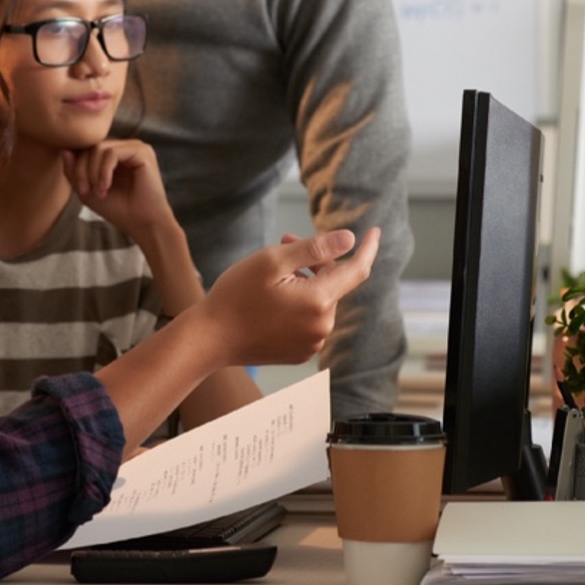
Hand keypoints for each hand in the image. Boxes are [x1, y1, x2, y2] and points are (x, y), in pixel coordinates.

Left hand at [61, 139, 174, 237]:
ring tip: (98, 192)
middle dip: (82, 169)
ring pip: (99, 148)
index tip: (80, 189)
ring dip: (92, 172)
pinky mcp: (142, 152)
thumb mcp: (87, 191)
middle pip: (91, 146)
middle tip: (85, 191)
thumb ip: (74, 171)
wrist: (143, 224)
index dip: (77, 164)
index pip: (87, 147)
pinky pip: (112, 153)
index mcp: (115, 154)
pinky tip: (106, 187)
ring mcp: (135, 147)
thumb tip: (64, 149)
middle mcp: (125, 147)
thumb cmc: (119, 209)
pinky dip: (104, 171)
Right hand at [196, 228, 379, 368]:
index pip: (357, 270)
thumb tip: (349, 239)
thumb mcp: (273, 261)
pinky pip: (310, 320)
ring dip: (306, 281)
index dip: (367, 248)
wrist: (209, 339)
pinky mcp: (299, 353)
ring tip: (273, 271)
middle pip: (333, 283)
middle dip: (316, 260)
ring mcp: (311, 343)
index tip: (375, 232)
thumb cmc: (236, 295)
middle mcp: (322, 327)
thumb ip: (315, 249)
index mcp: (318, 302)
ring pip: (320, 300)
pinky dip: (299, 303)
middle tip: (285, 240)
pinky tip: (273, 298)